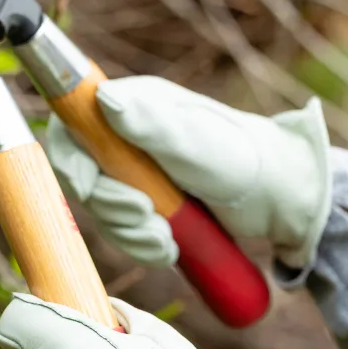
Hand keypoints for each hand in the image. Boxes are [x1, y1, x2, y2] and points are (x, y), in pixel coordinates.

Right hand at [46, 76, 331, 272]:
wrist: (276, 198)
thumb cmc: (242, 158)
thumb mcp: (196, 142)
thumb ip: (151, 124)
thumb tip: (102, 99)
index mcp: (132, 108)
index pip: (72, 129)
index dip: (72, 162)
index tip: (94, 187)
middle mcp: (126, 140)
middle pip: (83, 179)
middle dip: (113, 207)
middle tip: (150, 218)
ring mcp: (136, 176)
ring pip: (104, 213)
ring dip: (132, 234)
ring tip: (168, 239)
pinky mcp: (148, 208)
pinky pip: (125, 234)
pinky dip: (144, 248)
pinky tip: (171, 249)